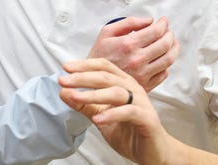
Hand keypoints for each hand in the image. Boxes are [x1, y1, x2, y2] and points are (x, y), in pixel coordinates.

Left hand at [59, 58, 173, 164]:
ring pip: (116, 92)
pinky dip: (112, 114)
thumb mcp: (101, 116)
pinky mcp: (147, 119)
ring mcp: (141, 103)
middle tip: (63, 80)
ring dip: (93, 94)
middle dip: (82, 77)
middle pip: (106, 76)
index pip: (103, 66)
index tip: (65, 68)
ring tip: (75, 97)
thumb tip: (63, 91)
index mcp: (123, 83)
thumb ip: (84, 105)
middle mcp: (133, 89)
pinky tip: (98, 119)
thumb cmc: (129, 130)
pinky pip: (129, 112)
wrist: (153, 152)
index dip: (84, 65)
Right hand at [87, 16, 178, 91]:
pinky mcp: (145, 85)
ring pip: (168, 59)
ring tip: (171, 43)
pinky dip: (166, 64)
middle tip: (168, 31)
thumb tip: (149, 20)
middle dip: (170, 35)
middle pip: (165, 45)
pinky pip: (164, 74)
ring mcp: (143, 74)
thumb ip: (128, 22)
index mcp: (128, 44)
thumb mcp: (106, 32)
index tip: (164, 21)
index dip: (163, 24)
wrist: (91, 79)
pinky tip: (162, 59)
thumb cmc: (98, 55)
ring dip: (174, 49)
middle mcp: (137, 59)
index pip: (156, 31)